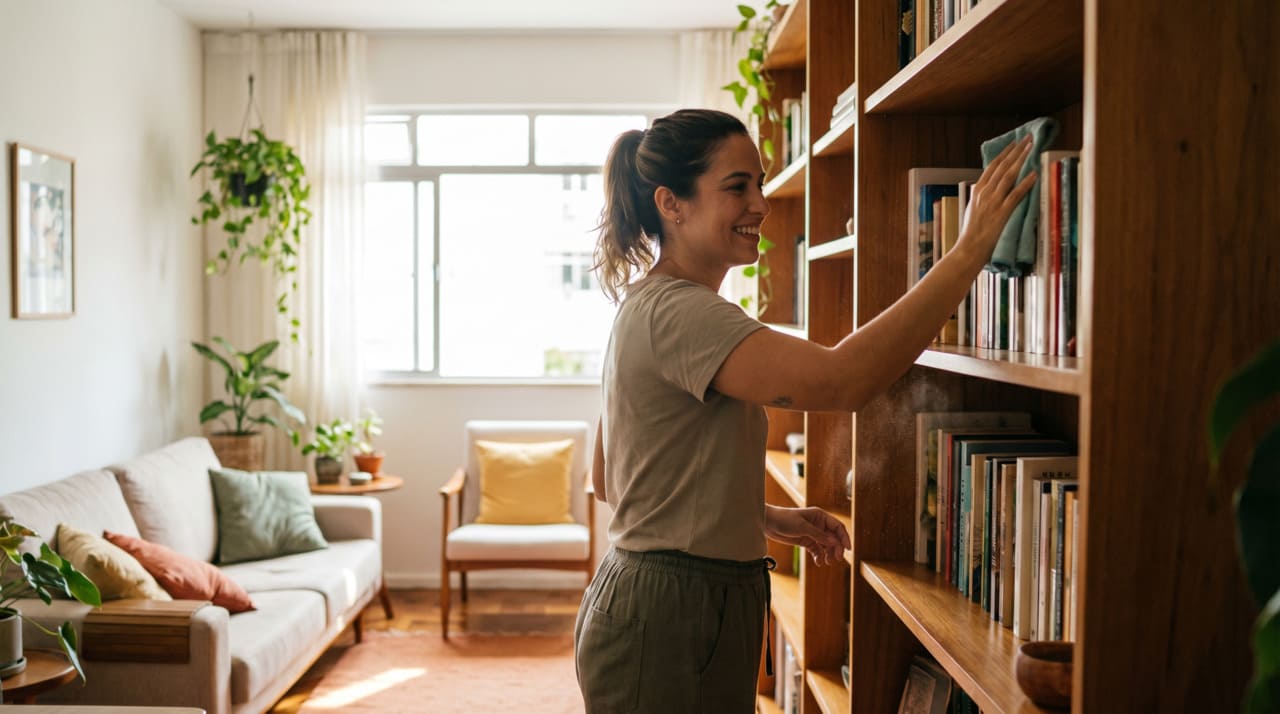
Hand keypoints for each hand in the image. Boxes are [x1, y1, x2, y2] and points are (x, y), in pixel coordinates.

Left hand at [764, 505, 850, 566]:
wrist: (768, 523)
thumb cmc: (784, 519)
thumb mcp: (802, 527)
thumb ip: (819, 535)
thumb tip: (834, 542)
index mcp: (820, 516)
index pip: (837, 527)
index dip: (844, 537)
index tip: (848, 549)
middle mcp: (818, 524)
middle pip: (833, 537)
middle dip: (837, 548)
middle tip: (837, 558)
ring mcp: (812, 533)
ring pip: (826, 545)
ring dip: (828, 553)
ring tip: (827, 562)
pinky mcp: (806, 540)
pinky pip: (816, 549)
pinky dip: (819, 556)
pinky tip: (819, 562)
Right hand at [957, 135, 1037, 262]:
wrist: (968, 249)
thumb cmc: (971, 233)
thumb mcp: (973, 210)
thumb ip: (980, 198)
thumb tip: (986, 189)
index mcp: (977, 191)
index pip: (992, 166)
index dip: (1005, 153)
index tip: (1015, 143)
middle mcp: (984, 193)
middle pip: (1002, 166)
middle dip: (1016, 151)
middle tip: (1027, 138)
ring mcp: (992, 202)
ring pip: (1008, 176)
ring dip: (1021, 160)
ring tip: (1031, 148)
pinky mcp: (1001, 213)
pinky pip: (1015, 195)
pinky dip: (1025, 183)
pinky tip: (1034, 174)